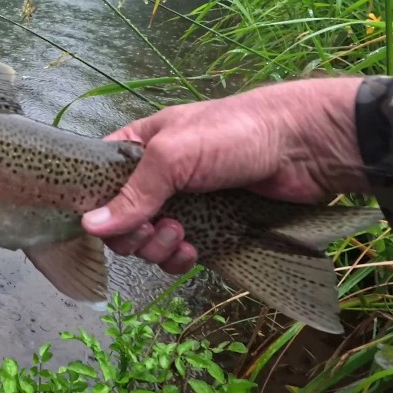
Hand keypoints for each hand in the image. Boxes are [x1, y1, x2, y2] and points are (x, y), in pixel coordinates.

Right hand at [81, 77, 368, 273]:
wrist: (303, 146)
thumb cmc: (232, 133)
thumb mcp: (172, 156)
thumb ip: (132, 194)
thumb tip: (89, 226)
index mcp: (141, 147)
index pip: (101, 181)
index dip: (98, 206)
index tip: (109, 221)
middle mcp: (158, 176)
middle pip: (122, 220)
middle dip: (133, 234)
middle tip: (156, 229)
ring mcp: (184, 203)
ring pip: (149, 241)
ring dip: (158, 248)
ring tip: (182, 235)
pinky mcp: (211, 226)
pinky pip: (180, 253)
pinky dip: (181, 258)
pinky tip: (194, 251)